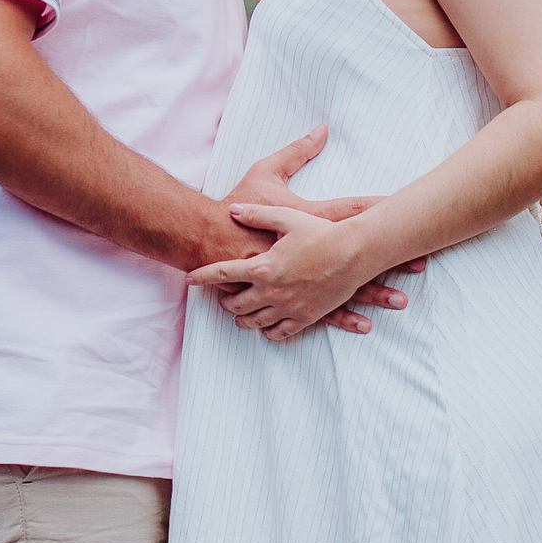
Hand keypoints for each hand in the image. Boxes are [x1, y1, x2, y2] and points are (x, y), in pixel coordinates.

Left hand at [188, 201, 375, 341]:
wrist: (353, 253)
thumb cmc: (320, 232)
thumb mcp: (286, 216)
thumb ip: (255, 214)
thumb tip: (232, 209)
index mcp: (262, 266)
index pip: (221, 274)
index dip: (201, 276)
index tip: (188, 279)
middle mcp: (270, 291)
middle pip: (235, 304)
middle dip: (224, 301)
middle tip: (221, 297)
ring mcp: (287, 307)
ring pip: (254, 322)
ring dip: (242, 319)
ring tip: (239, 315)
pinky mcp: (305, 318)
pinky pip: (280, 333)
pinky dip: (269, 332)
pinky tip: (266, 327)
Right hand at [227, 128, 408, 330]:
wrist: (206, 239)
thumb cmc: (237, 207)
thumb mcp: (266, 172)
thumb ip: (295, 151)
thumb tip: (321, 129)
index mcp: (307, 220)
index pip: (350, 212)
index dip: (377, 209)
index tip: (404, 211)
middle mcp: (308, 253)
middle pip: (356, 257)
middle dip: (389, 261)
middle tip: (420, 265)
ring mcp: (299, 278)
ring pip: (343, 291)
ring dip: (373, 295)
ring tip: (401, 300)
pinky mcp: (287, 295)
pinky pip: (319, 312)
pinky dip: (342, 319)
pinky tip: (364, 325)